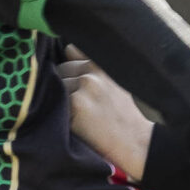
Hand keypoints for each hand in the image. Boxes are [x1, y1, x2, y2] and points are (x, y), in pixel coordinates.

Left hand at [58, 46, 154, 178]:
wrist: (134, 141)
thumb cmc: (124, 114)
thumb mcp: (114, 81)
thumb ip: (94, 66)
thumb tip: (68, 48)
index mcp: (101, 64)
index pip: (71, 51)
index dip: (69, 65)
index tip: (72, 77)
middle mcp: (92, 72)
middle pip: (60, 69)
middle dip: (64, 82)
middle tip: (79, 102)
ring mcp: (83, 87)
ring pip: (55, 86)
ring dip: (60, 98)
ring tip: (78, 113)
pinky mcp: (75, 104)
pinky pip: (55, 103)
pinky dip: (60, 112)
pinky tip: (75, 121)